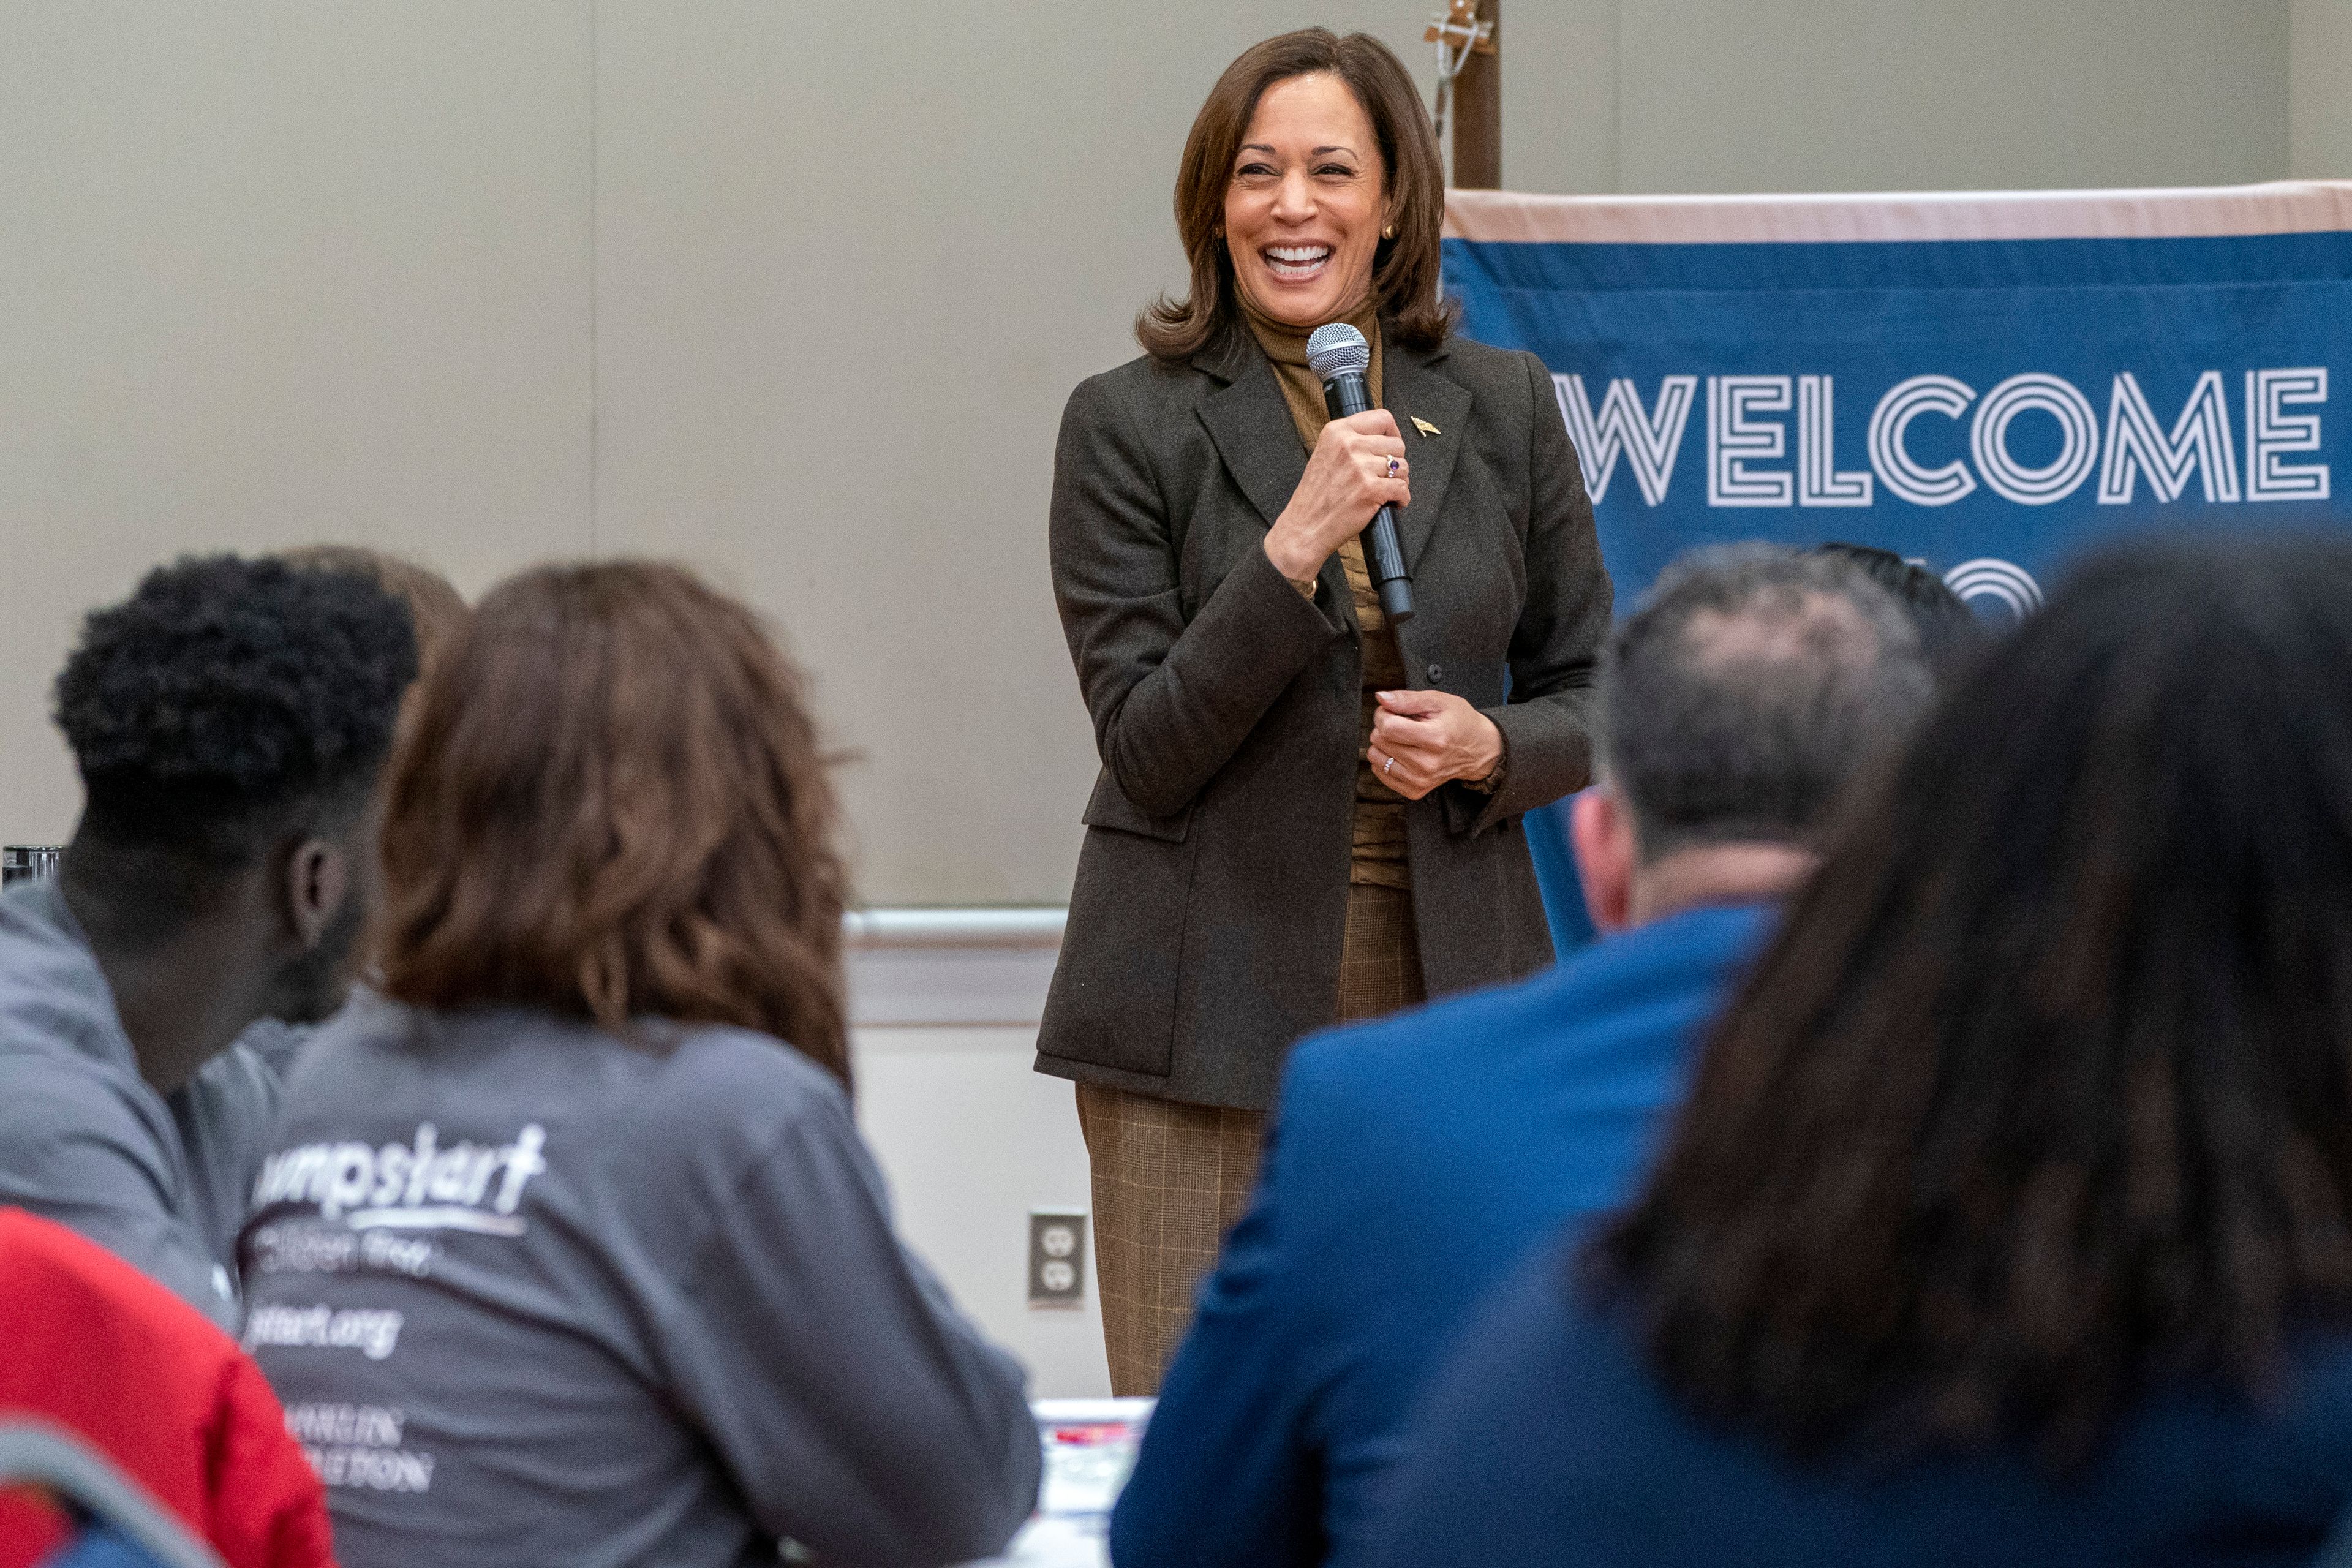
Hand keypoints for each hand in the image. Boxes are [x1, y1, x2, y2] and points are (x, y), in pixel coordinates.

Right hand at [1263, 410, 1408, 582]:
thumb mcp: (1325, 454)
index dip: (1393, 434)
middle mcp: (1349, 445)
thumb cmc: (1315, 496)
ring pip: (1402, 467)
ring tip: (1386, 491)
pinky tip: (1391, 503)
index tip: (1391, 448)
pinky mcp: (1370, 490)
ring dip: (1399, 481)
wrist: (1304, 528)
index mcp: (1337, 431)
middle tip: (1386, 476)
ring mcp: (1360, 467)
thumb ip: (1350, 441)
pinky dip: (1401, 499)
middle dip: (1396, 462)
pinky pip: (1402, 488)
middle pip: (1397, 444)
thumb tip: (1383, 439)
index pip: (1382, 418)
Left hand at [1367, 690, 1502, 800]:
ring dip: (1384, 744)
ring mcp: (1420, 780)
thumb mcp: (1438, 701)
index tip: (1392, 711)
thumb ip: (1407, 699)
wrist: (1477, 749)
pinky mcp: (1414, 790)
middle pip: (1379, 741)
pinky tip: (1402, 753)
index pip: (1388, 728)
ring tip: (1405, 739)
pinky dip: (1386, 760)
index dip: (1384, 714)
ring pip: (1375, 757)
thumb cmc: (1460, 722)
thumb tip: (1381, 698)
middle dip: (1385, 727)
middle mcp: (1427, 764)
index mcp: (1435, 739)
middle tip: (1404, 724)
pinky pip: (1380, 773)